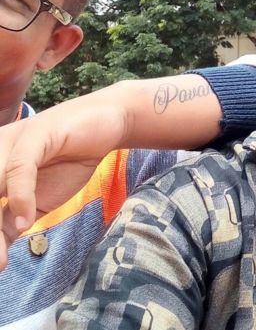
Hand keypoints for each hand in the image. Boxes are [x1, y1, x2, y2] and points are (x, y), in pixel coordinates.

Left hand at [0, 91, 126, 269]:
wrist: (109, 123)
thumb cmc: (72, 159)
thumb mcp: (39, 200)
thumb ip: (14, 221)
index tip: (0, 266)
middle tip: (0, 266)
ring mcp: (11, 142)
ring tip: (2, 261)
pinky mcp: (35, 133)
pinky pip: (19, 169)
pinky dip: (21, 198)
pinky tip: (27, 222)